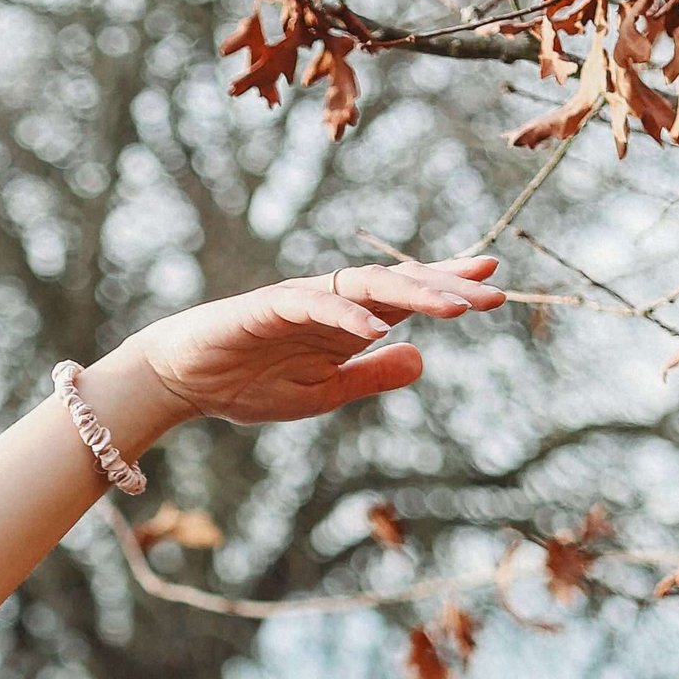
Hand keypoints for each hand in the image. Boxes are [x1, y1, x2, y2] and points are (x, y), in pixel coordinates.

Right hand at [136, 254, 503, 426]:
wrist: (184, 381)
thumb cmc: (248, 383)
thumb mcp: (322, 394)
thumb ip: (369, 376)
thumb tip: (422, 359)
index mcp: (347, 323)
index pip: (406, 298)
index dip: (448, 288)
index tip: (494, 284)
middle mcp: (331, 303)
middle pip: (397, 285)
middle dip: (446, 287)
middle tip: (493, 290)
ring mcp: (300, 301)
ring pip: (365, 286)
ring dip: (412, 294)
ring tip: (454, 306)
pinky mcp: (266, 308)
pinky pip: (313, 306)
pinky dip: (345, 314)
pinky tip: (377, 325)